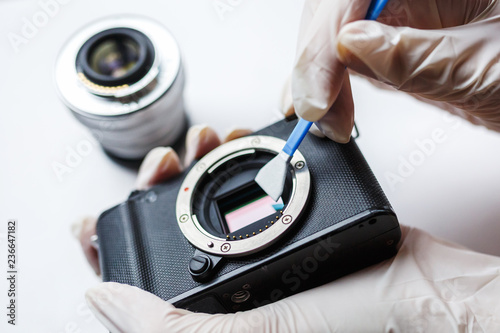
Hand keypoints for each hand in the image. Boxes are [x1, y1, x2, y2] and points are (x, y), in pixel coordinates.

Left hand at [75, 125, 499, 331]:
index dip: (115, 244)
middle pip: (177, 225)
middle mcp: (235, 278)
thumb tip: (100, 298)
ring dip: (202, 162)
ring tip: (205, 141)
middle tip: (164, 163)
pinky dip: (245, 156)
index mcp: (215, 310)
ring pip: (215, 195)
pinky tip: (241, 141)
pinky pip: (258, 179)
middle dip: (163, 185)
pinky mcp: (297, 217)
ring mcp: (265, 245)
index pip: (144, 279)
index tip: (99, 214)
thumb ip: (169, 328)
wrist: (424, 295)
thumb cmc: (353, 328)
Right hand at [292, 0, 499, 141]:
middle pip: (337, 5)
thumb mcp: (491, 68)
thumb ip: (417, 57)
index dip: (327, 37)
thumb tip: (352, 47)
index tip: (319, 96)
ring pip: (337, 28)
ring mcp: (409, 9)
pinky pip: (352, 50)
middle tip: (317, 111)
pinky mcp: (403, 38)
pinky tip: (324, 101)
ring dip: (317, 71)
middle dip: (317, 57)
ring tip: (317, 113)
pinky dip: (332, 79)